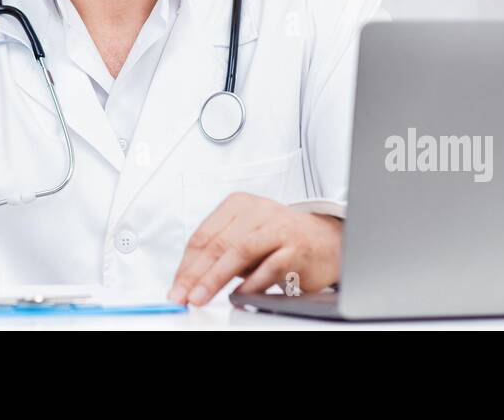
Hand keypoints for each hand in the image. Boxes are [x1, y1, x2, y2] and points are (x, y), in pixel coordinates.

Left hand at [167, 193, 341, 306]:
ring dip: (215, 278)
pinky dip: (252, 283)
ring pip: (239, 252)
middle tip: (182, 296)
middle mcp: (257, 211)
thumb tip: (189, 281)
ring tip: (200, 297)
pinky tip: (238, 295)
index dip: (186, 264)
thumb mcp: (246, 239)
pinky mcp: (297, 247)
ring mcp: (278, 227)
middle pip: (217, 244)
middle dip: (195, 274)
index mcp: (239, 206)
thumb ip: (221, 254)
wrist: (328, 241)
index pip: (203, 235)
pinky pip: (269, 266)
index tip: (176, 287)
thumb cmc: (281, 240)